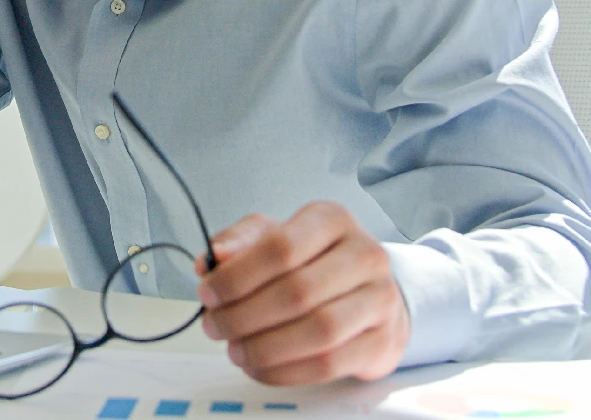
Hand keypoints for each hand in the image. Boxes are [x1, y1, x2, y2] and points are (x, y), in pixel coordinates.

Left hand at [194, 201, 409, 384]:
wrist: (369, 294)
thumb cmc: (312, 261)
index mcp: (332, 219)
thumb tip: (211, 260)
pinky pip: (330, 363)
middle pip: (297, 291)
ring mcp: (380, 299)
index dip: (237, 275)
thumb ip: (239, 243)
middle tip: (214, 326)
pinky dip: (286, 371)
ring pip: (318, 331)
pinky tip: (259, 368)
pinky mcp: (383, 341)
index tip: (207, 291)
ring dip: (265, 347)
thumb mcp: (273, 236)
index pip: (280, 247)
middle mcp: (364, 254)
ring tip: (235, 350)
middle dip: (244, 315)